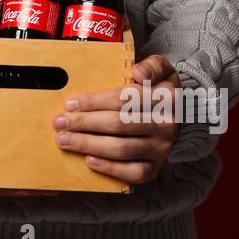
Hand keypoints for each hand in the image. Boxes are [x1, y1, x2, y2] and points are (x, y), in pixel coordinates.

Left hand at [51, 54, 182, 183]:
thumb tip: (139, 72)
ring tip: (65, 140)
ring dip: (89, 145)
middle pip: (118, 124)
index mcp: (167, 98)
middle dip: (84, 124)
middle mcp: (166, 125)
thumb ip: (153, 65)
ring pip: (121, 149)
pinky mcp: (155, 168)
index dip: (94, 102)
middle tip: (59, 122)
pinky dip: (109, 168)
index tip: (70, 103)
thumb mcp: (161, 69)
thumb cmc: (158, 90)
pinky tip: (89, 160)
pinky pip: (132, 173)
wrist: (178, 117)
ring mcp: (161, 149)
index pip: (124, 100)